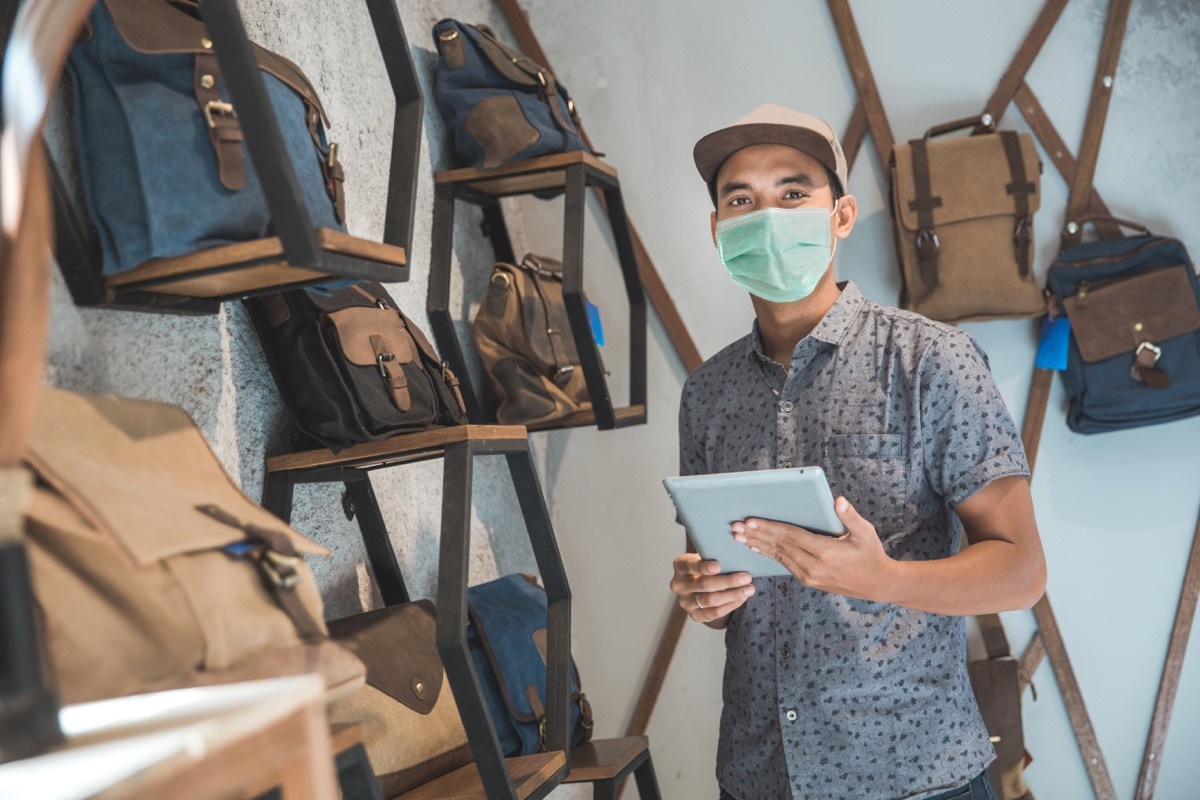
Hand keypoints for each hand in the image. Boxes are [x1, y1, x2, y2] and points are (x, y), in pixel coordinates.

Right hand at [669, 552, 754, 624]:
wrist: (701, 586)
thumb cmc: (708, 565)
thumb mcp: (707, 556)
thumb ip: (715, 556)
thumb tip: (737, 556)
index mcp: (680, 565)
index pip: (690, 566)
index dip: (703, 567)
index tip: (719, 566)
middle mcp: (679, 585)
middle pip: (703, 585)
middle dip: (728, 581)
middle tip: (746, 577)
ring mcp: (685, 602)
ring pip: (710, 600)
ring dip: (733, 595)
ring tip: (749, 589)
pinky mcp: (694, 615)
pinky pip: (714, 613)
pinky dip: (730, 605)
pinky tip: (742, 598)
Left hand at [734, 496, 897, 601]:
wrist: (876, 584)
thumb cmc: (871, 554)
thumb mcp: (866, 533)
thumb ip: (850, 516)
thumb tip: (838, 500)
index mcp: (825, 552)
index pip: (791, 536)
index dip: (769, 527)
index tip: (751, 520)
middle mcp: (814, 566)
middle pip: (780, 547)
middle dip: (756, 535)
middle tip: (735, 527)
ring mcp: (809, 576)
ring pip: (779, 557)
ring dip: (758, 545)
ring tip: (739, 537)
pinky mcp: (808, 581)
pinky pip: (784, 565)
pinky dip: (769, 555)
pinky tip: (757, 548)